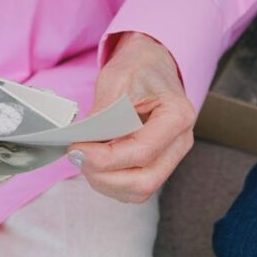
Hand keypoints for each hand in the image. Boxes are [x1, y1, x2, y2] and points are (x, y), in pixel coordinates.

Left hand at [67, 31, 194, 202]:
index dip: (106, 158)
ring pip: (139, 191)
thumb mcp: (117, 80)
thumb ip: (103, 114)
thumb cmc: (139, 68)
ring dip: (106, 182)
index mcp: (178, 116)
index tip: (76, 148)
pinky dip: (111, 182)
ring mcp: (171, 158)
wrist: (152, 66)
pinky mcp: (159, 166)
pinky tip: (96, 164)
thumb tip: (84, 145)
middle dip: (105, 177)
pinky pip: (135, 188)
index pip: (142, 152)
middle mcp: (180, 142)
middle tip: (78, 157)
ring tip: (85, 160)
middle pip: (144, 181)